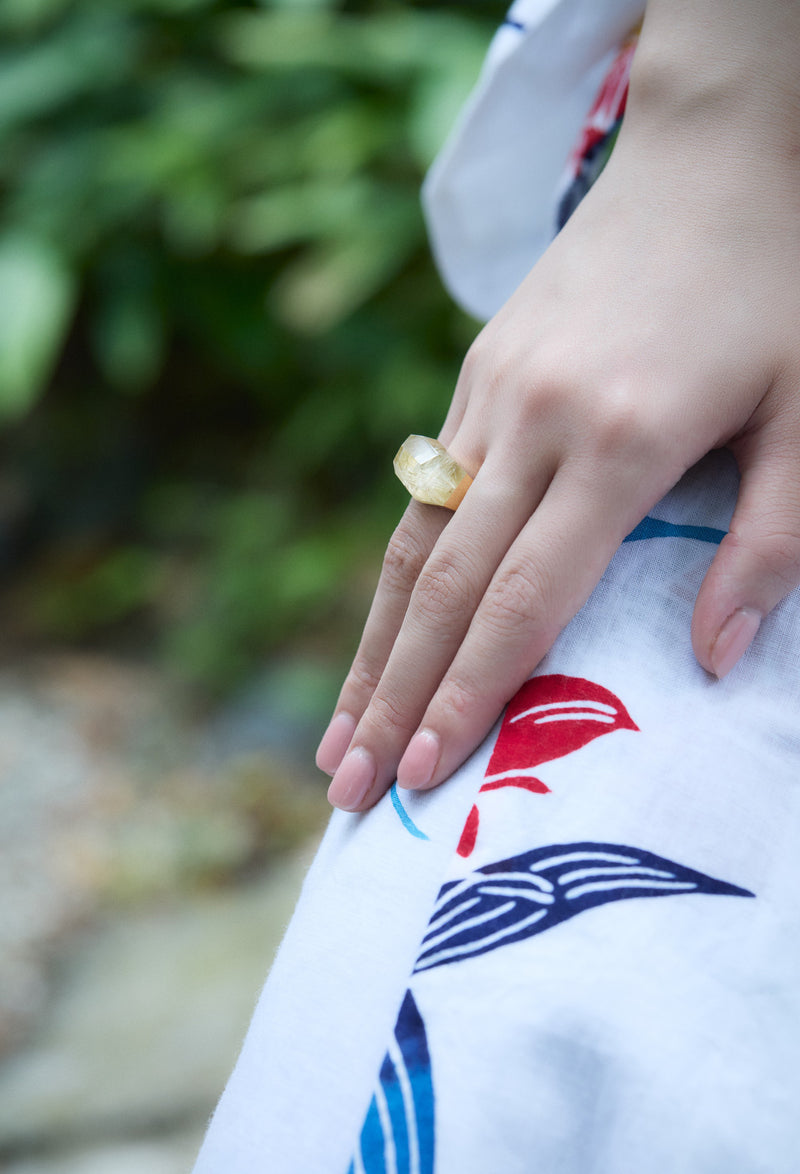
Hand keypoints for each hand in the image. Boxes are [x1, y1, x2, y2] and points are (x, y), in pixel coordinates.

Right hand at [318, 0, 799, 811]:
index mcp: (622, 441)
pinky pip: (424, 494)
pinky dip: (396, 577)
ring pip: (414, 543)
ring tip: (337, 735)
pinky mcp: (476, 376)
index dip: (470, 693)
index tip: (424, 773)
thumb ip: (770, 543)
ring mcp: (490, 395)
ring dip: (371, 649)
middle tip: (348, 788)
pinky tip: (381, 634)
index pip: (526, 596)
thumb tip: (716, 661)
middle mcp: (534, 423)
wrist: (711, 158)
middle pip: (446, 586)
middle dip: (392, 698)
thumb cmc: (779, 288)